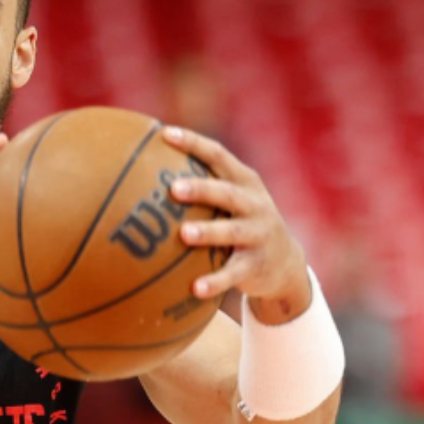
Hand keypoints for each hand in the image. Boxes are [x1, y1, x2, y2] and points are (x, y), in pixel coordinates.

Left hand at [163, 126, 309, 319]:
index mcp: (243, 181)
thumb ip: (199, 186)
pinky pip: (233, 274)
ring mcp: (258, 234)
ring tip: (184, 234)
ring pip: (232, 232)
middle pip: (227, 193)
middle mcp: (254, 203)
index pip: (218, 155)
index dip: (193, 143)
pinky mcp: (256, 265)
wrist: (285, 262)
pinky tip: (196, 288)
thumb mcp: (230, 200)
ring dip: (208, 232)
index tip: (164, 134)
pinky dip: (216, 281)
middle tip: (173, 188)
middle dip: (202, 189)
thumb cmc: (240, 222)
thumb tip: (138, 171)